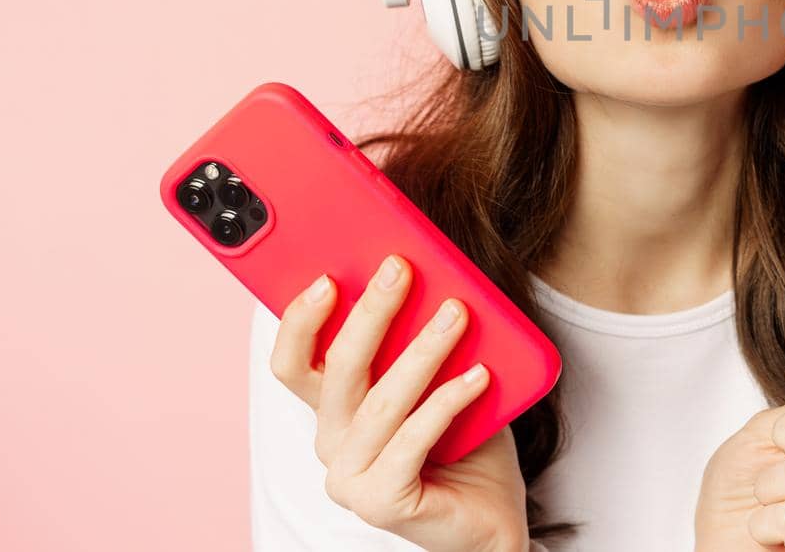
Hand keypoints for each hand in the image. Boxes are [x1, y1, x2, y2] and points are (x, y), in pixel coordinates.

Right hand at [269, 255, 529, 551]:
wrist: (491, 514)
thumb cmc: (465, 441)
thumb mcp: (437, 379)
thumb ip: (418, 340)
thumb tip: (430, 278)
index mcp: (332, 410)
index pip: (293, 363)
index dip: (300, 321)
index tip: (328, 277)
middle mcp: (330, 444)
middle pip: (337, 370)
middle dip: (370, 312)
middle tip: (401, 270)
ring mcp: (350, 478)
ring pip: (381, 400)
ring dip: (423, 350)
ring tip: (457, 313)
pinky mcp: (380, 503)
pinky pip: (414, 439)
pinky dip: (448, 402)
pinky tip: (480, 376)